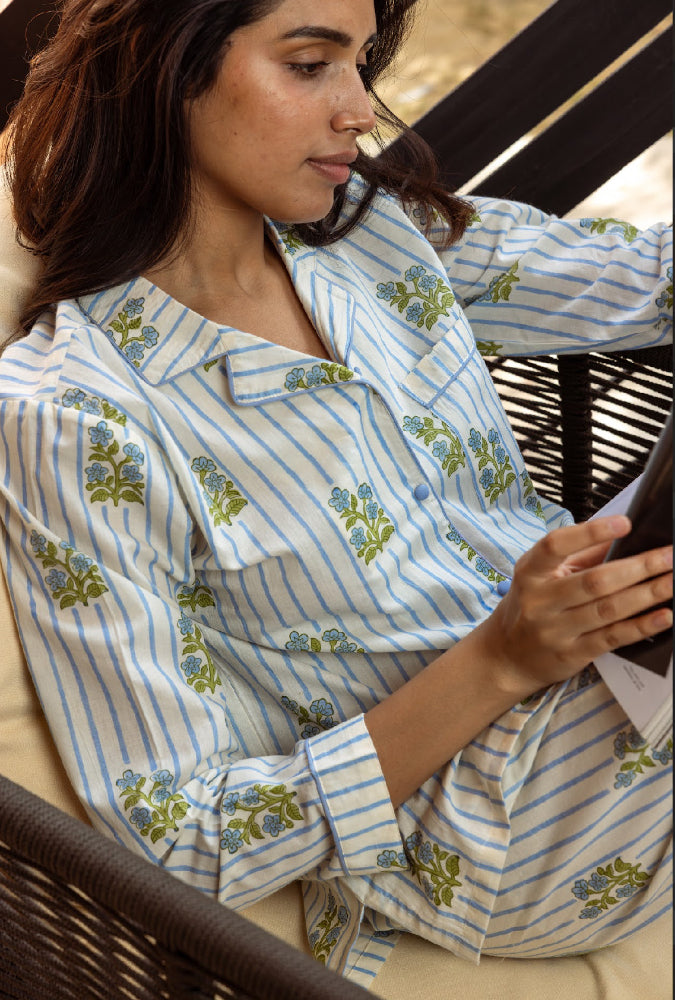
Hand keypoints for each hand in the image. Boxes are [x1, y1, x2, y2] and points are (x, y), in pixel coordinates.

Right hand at [476, 515, 672, 697]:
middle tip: (670, 556)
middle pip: (594, 581)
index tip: (625, 523)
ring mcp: (555, 630)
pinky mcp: (571, 654)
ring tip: (673, 581)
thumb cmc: (531, 606)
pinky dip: (640, 626)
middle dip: (638, 567)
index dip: (591, 533)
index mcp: (531, 572)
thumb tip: (625, 539)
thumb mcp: (543, 576)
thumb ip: (580, 557)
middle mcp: (540, 601)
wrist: (506, 656)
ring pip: (608, 609)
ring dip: (647, 594)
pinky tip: (664, 616)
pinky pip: (612, 638)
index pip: (556, 546)